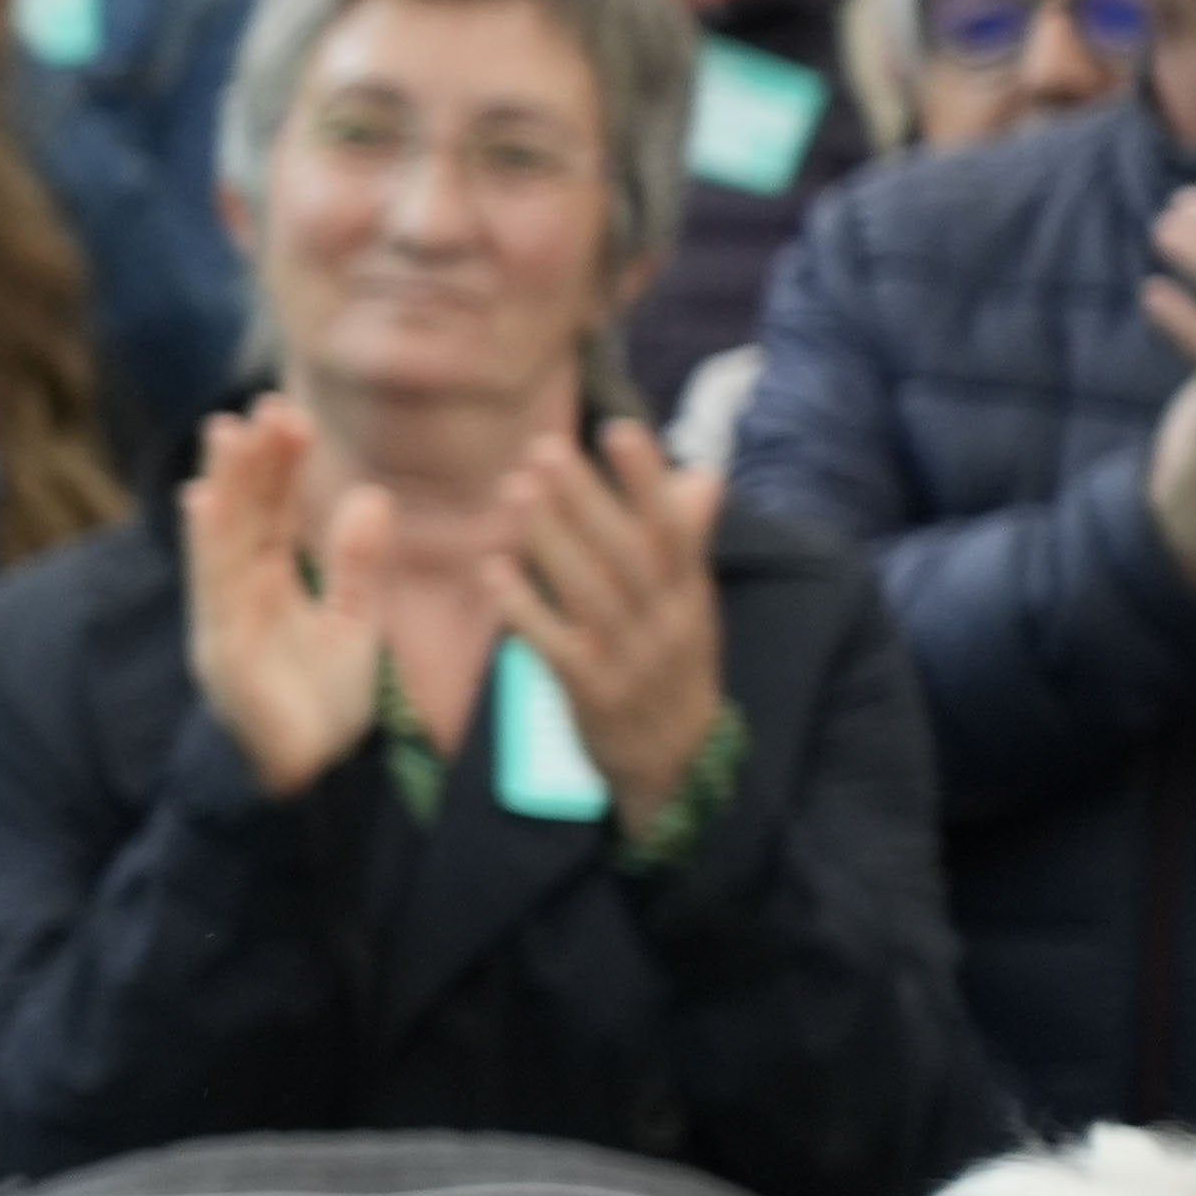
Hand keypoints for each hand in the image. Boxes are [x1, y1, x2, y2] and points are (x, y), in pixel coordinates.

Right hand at [183, 400, 391, 798]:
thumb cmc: (325, 708)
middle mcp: (240, 593)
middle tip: (263, 406)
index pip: (272, 513)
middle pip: (243, 515)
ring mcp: (224, 618)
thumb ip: (357, 564)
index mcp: (270, 585)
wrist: (315, 779)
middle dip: (250, 462)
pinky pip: (211, 587)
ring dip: (224, 485)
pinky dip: (206, 544)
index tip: (289, 415)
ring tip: (228, 432)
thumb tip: (370, 495)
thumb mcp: (355, 623)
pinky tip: (203, 502)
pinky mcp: (221, 648)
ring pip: (223, 539)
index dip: (278, 467)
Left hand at [504, 418, 730, 835]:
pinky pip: (556, 645)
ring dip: (550, 539)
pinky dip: (525, 607)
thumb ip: (687, 542)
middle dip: (586, 498)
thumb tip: (702, 477)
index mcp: (690, 596)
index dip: (649, 480)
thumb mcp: (691, 607)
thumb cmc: (673, 669)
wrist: (676, 766)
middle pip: (626, 553)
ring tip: (514, 490)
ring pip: (590, 592)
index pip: (673, 529)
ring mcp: (631, 659)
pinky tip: (492, 570)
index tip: (620, 429)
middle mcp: (666, 622)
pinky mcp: (593, 693)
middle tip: (543, 449)